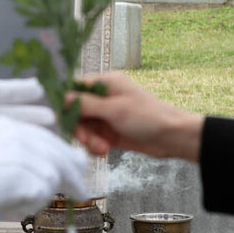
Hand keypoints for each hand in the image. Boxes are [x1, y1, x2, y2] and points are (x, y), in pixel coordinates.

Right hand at [0, 116, 88, 219]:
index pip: (44, 136)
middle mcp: (20, 134)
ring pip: (55, 174)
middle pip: (58, 152)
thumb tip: (34, 175)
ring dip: (53, 191)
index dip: (60, 152)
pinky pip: (42, 194)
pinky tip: (17, 208)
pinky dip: (33, 204)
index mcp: (7, 123)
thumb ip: (11, 155)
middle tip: (82, 189)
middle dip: (73, 171)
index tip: (71, 164)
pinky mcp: (27, 175)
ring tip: (56, 202)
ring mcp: (26, 153)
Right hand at [71, 72, 204, 160]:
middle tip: (85, 139)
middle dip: (79, 127)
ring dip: (89, 139)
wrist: (173, 138)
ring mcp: (106, 114)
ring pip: (83, 126)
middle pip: (76, 110)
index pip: (74, 87)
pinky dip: (95, 145)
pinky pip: (92, 137)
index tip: (60, 117)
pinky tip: (105, 150)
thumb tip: (60, 96)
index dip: (64, 102)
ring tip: (101, 148)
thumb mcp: (114, 109)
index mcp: (105, 83)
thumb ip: (85, 103)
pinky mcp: (109, 130)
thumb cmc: (148, 117)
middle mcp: (103, 96)